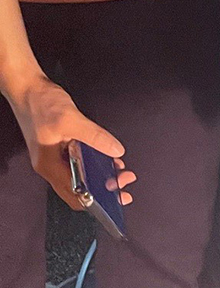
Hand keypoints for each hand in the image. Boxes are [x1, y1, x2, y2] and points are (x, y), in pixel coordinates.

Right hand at [4, 75, 126, 209]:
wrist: (27, 87)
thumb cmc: (40, 103)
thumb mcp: (71, 120)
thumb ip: (95, 137)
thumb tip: (116, 151)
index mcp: (49, 165)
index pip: (76, 195)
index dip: (99, 200)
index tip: (119, 196)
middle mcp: (51, 166)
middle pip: (80, 189)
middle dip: (104, 189)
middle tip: (124, 180)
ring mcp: (55, 157)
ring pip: (81, 176)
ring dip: (101, 175)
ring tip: (120, 170)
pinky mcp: (60, 148)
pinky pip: (80, 162)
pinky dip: (95, 163)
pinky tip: (109, 158)